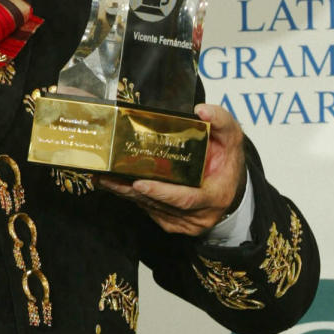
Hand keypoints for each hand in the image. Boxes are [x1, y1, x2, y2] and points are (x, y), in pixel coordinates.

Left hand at [96, 103, 246, 235]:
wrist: (229, 186)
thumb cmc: (227, 160)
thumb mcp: (231, 137)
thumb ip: (221, 120)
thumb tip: (201, 110)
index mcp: (215, 197)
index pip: (186, 199)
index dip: (162, 193)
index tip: (139, 183)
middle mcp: (199, 216)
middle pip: (159, 204)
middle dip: (131, 190)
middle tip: (106, 176)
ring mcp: (184, 224)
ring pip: (150, 207)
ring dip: (124, 193)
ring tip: (102, 177)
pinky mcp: (171, 224)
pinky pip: (148, 210)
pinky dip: (130, 196)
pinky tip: (113, 184)